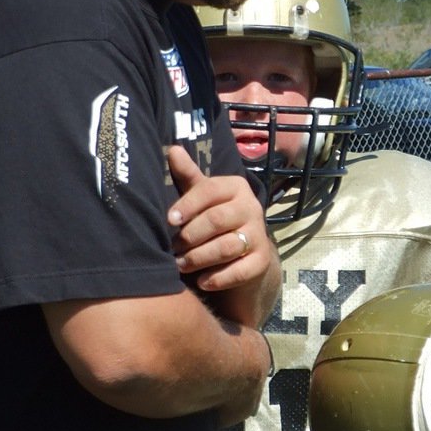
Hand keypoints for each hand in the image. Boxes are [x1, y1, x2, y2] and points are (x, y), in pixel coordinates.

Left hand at [166, 147, 280, 327]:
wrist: (243, 254)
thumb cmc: (214, 220)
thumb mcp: (201, 196)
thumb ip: (188, 176)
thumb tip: (173, 149)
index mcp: (236, 187)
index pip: (210, 191)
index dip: (188, 205)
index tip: (169, 219)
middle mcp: (252, 207)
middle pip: (217, 220)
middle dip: (190, 236)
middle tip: (172, 248)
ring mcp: (259, 235)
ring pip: (226, 246)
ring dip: (199, 258)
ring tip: (180, 265)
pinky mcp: (262, 261)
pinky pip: (240, 271)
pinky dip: (218, 278)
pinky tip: (202, 281)